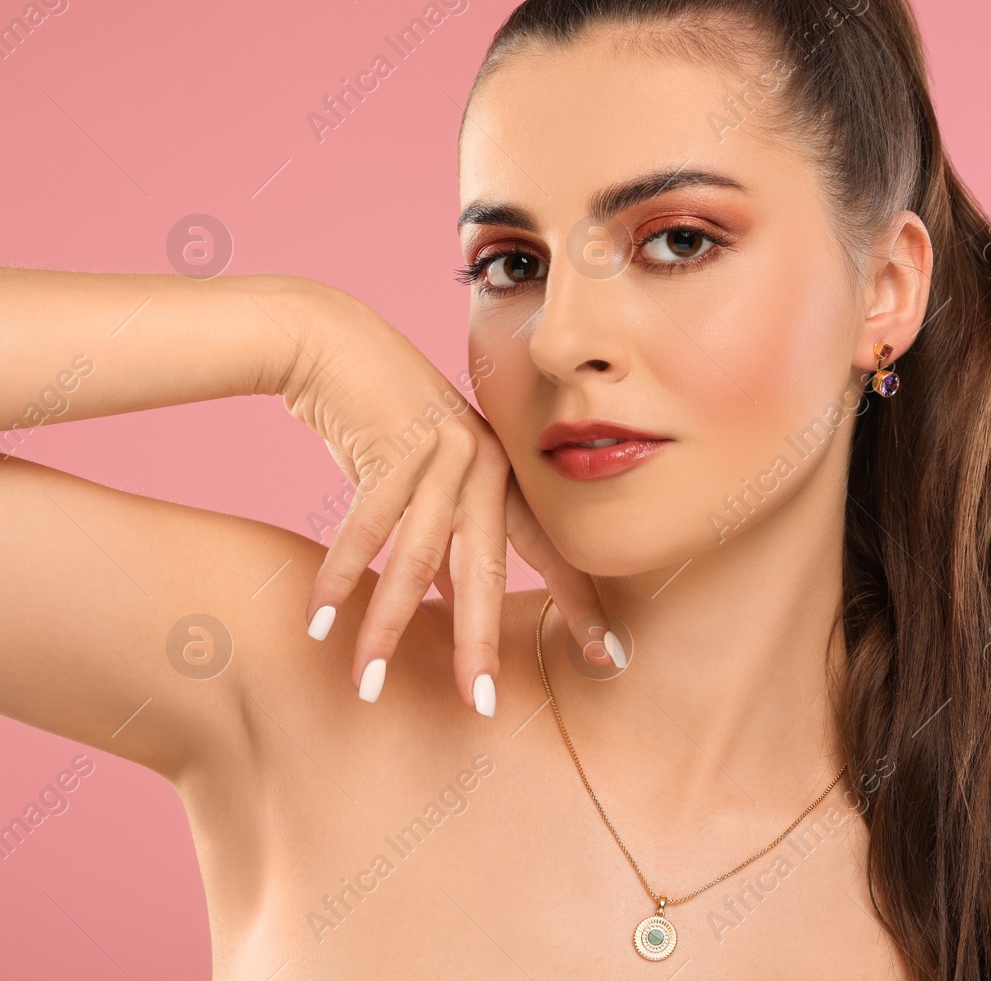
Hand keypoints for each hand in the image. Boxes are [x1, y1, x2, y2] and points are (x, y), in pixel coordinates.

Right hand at [281, 287, 615, 711]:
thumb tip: (453, 606)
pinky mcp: (392, 444)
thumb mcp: (428, 478)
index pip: (549, 551)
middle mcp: (483, 466)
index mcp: (503, 476)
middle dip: (483, 643)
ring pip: (418, 559)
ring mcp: (441, 453)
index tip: (610, 656)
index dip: (579, 603)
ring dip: (386, 627)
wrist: (332, 343)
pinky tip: (320, 622)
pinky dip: (339, 575)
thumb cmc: (382, 419)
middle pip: (488, 570)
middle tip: (483, 706)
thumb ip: (448, 536)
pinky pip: (365, 527)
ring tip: (367, 685)